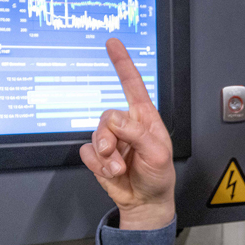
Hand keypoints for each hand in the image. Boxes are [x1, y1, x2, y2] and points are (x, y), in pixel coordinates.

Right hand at [80, 38, 174, 229]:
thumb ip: (137, 133)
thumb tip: (116, 120)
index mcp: (145, 118)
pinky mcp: (99, 155)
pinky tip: (110, 172)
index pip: (132, 85)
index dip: (122, 63)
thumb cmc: (158, 176)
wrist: (145, 201)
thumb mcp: (157, 153)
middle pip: (106, 117)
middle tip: (115, 155)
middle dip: (109, 138)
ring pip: (95, 135)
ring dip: (106, 156)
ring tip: (119, 168)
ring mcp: (112, 140)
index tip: (112, 43)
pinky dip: (97, 165)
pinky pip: (87, 152)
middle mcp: (127, 125)